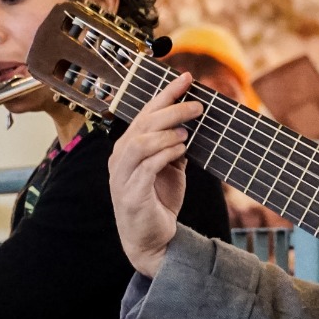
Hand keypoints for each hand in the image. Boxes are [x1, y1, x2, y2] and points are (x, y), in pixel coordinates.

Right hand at [108, 72, 200, 277]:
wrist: (152, 240)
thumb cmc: (158, 202)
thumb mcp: (170, 168)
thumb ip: (174, 145)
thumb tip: (191, 122)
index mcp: (128, 146)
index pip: (145, 112)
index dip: (166, 93)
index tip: (187, 77)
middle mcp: (120, 157)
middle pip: (143, 123)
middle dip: (172, 110)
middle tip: (198, 106)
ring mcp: (122, 176)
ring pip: (140, 142)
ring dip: (166, 133)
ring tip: (188, 133)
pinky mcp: (131, 194)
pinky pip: (145, 167)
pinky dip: (164, 154)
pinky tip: (180, 151)